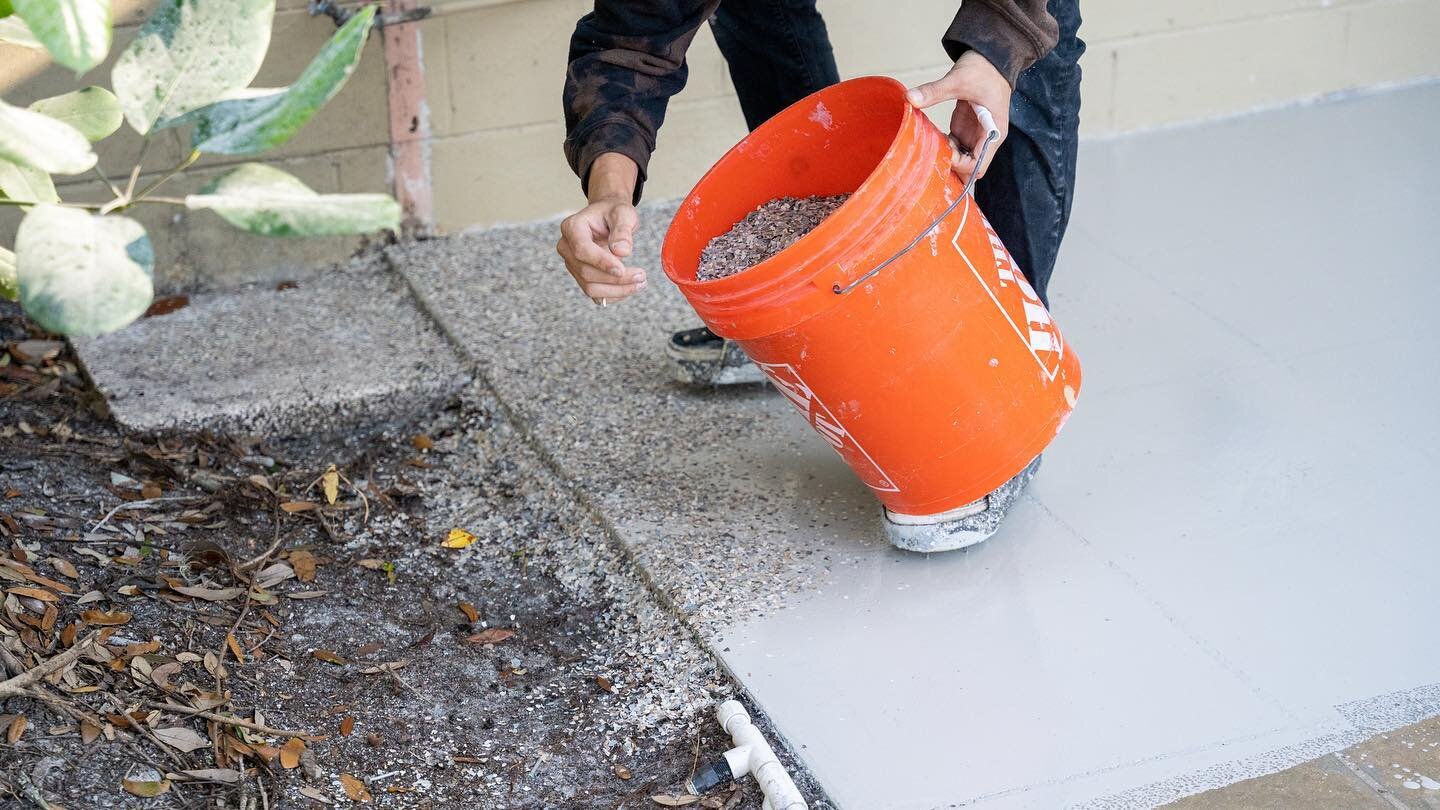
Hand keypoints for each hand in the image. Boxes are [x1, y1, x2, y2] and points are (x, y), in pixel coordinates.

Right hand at [556, 153, 646, 304]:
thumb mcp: (623, 214)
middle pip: (586, 272)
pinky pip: (595, 294)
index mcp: (572, 228)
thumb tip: (622, 252)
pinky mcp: (580, 277)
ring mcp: (572, 264)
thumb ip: (623, 230)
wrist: (608, 218)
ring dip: (617, 290)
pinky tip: (631, 287)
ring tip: (640, 283)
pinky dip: (614, 295)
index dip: (601, 262)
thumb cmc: (614, 213)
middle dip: (615, 279)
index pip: (582, 250)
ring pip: (590, 287)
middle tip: (641, 276)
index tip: (623, 269)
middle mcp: (566, 247)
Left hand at [906, 50, 1011, 180]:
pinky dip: (945, 148)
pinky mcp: (967, 129)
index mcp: (993, 131)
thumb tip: (910, 98)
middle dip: (952, 167)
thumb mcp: (958, 79)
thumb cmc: (984, 68)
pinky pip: (956, 147)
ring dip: (947, 158)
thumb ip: (934, 91)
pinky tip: (933, 140)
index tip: (943, 152)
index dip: (959, 165)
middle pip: (971, 167)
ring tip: (931, 147)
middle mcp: (987, 137)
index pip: (978, 164)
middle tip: (932, 157)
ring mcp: (976, 134)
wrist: (992, 56)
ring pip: (963, 160)